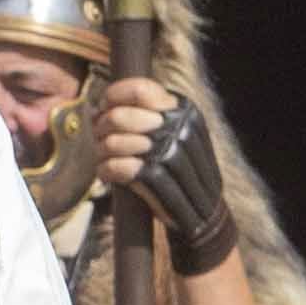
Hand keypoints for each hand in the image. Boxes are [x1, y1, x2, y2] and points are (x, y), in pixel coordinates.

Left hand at [91, 72, 238, 272]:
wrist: (203, 215)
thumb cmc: (181, 169)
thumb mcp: (177, 132)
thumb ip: (150, 113)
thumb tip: (102, 104)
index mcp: (185, 110)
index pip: (139, 89)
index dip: (113, 97)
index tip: (105, 108)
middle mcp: (180, 129)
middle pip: (119, 116)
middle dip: (101, 127)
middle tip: (101, 138)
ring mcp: (170, 154)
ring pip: (114, 142)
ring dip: (102, 152)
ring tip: (106, 158)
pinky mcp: (159, 180)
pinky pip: (117, 167)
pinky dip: (106, 170)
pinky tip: (108, 174)